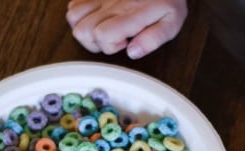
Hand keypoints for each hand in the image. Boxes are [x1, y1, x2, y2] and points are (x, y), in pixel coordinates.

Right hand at [67, 0, 187, 58]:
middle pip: (82, 30)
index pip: (102, 35)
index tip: (124, 43)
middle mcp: (111, 4)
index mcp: (130, 14)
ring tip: (103, 29)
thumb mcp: (171, 22)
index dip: (110, 46)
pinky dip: (80, 14)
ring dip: (84, 28)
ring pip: (72, 16)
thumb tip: (132, 52)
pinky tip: (97, 17)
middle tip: (114, 38)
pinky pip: (74, 3)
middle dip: (95, 42)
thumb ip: (153, 39)